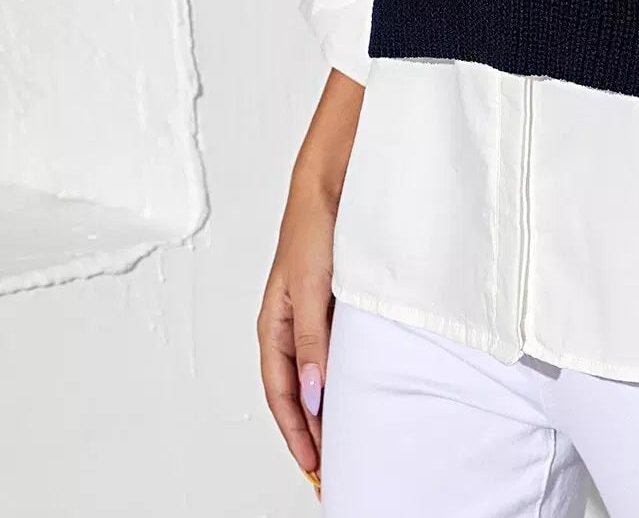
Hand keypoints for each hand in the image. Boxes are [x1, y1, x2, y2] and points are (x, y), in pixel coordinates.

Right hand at [258, 174, 338, 490]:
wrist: (334, 180)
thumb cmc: (313, 225)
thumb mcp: (310, 287)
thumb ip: (311, 341)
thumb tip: (311, 395)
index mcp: (274, 324)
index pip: (281, 392)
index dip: (296, 431)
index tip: (314, 464)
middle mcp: (290, 323)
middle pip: (294, 390)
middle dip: (307, 430)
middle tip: (328, 467)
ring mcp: (311, 313)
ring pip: (312, 374)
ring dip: (323, 407)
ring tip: (341, 440)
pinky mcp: (333, 302)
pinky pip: (330, 351)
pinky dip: (337, 378)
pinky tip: (354, 390)